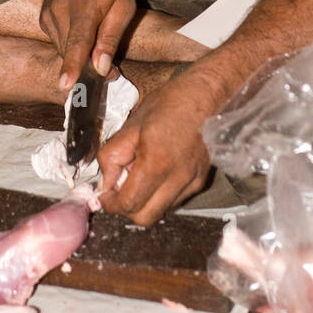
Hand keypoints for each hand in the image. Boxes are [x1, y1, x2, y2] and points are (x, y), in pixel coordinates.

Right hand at [39, 0, 136, 93]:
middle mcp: (60, 12)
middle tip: (112, 72)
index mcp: (84, 7)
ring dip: (81, 56)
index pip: (77, 42)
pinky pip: (59, 42)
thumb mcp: (123, 3)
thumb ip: (111, 37)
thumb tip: (102, 68)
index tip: (66, 85)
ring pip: (64, 50)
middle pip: (71, 53)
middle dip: (90, 68)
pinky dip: (72, 45)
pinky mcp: (43, 19)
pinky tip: (83, 31)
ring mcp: (48, 15)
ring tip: (99, 45)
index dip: (73, 65)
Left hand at [98, 66, 221, 226]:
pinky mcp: (201, 180)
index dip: (111, 203)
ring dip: (144, 201)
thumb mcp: (132, 124)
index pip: (130, 203)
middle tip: (118, 187)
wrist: (208, 94)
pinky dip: (160, 194)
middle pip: (145, 217)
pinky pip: (174, 200)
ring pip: (160, 211)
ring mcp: (193, 182)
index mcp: (158, 162)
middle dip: (127, 207)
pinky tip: (157, 171)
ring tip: (140, 174)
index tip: (104, 194)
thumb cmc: (170, 103)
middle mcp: (179, 178)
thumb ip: (113, 157)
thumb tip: (104, 183)